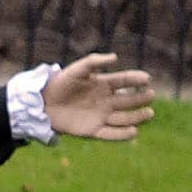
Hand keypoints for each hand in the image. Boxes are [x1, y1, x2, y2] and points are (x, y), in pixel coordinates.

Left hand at [42, 53, 156, 141]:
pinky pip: (111, 134)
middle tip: (151, 95)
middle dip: (141, 98)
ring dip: (138, 117)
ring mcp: (101, 116)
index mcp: (103, 84)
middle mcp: (106, 101)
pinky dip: (122, 134)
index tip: (146, 78)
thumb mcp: (75, 70)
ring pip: (124, 118)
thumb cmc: (59, 84)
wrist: (40, 104)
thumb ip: (94, 61)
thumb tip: (116, 57)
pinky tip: (134, 131)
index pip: (124, 81)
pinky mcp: (92, 131)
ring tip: (149, 113)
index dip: (136, 79)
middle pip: (128, 100)